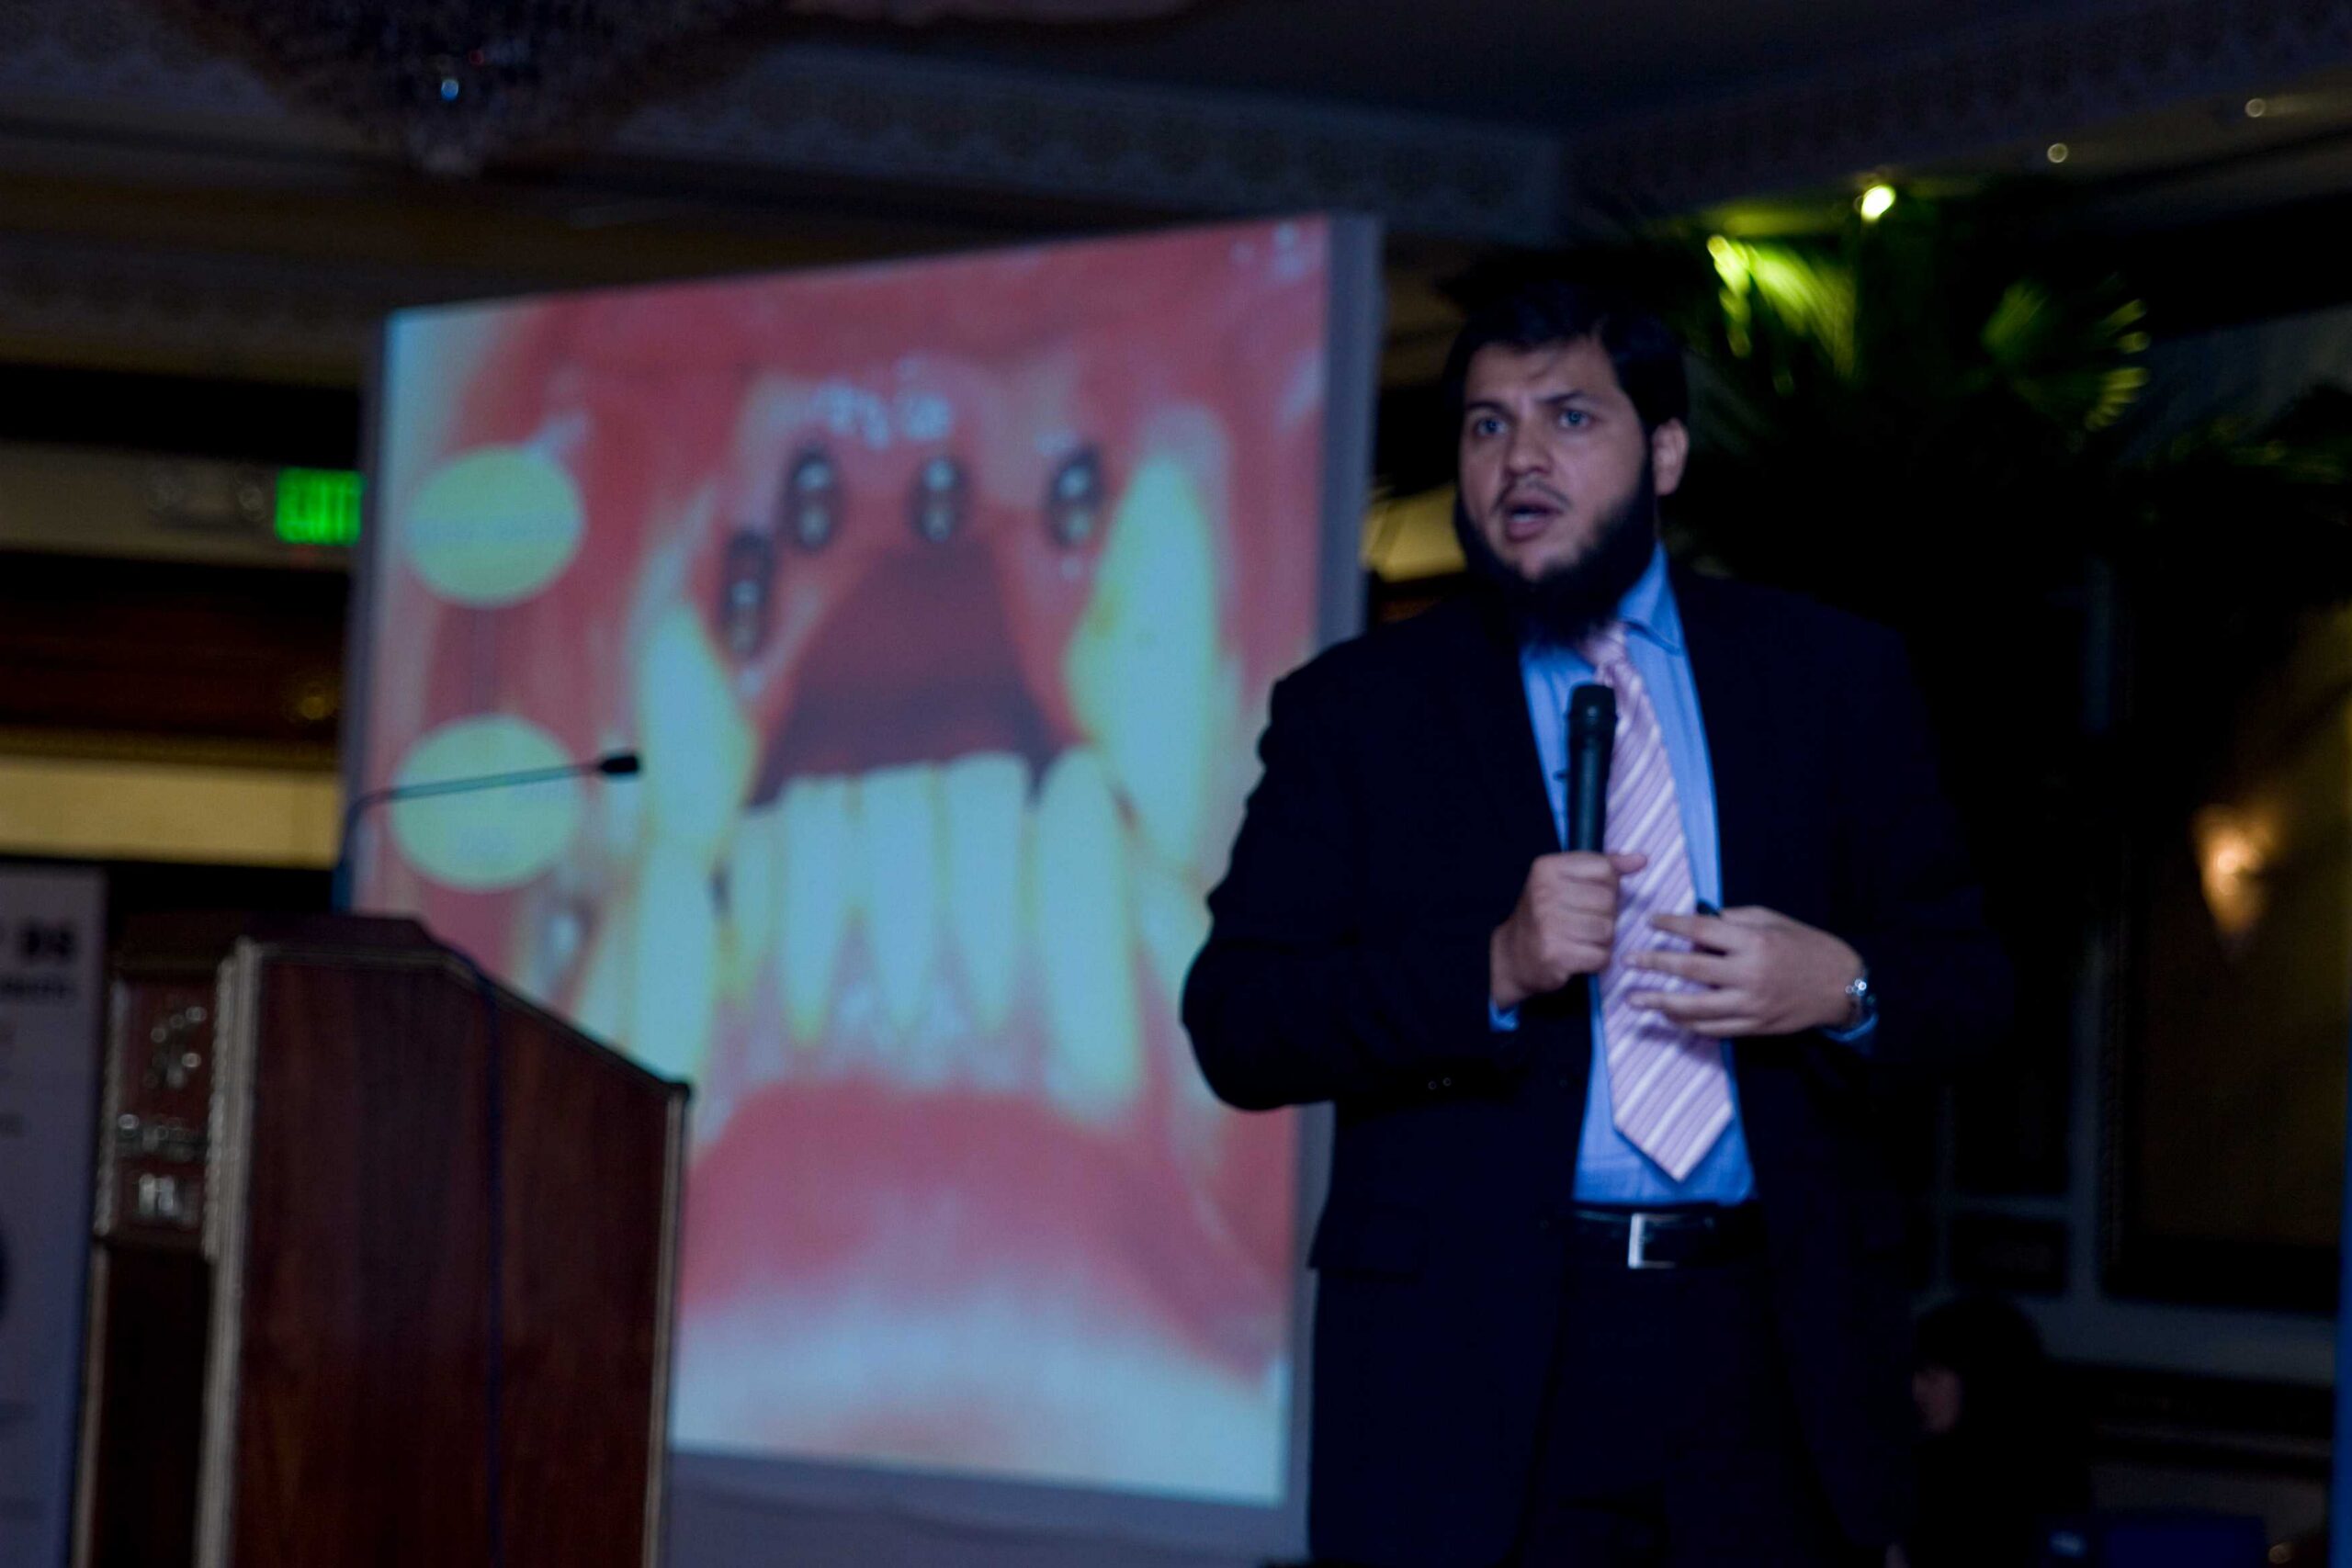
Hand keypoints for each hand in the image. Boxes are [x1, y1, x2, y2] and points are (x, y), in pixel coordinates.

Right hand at [1489, 851, 1647, 1010]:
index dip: (1607, 887)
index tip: (1588, 897)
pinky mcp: (1555, 955)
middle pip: (1609, 902)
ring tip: (1581, 939)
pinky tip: (1579, 956)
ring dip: (1602, 940)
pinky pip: (1601, 956)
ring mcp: (1548, 924)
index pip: (1605, 870)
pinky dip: (1596, 960)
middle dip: (1605, 916)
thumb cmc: (1546, 914)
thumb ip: (1604, 867)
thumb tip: (1641, 859)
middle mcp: (1544, 893)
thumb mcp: (1566, 880)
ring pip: (1607, 930)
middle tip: (1583, 922)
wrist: (1512, 956)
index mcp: (1547, 868)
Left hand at [1623, 906, 1862, 1036]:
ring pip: (1695, 1007)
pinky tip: (1669, 1016)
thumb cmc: (1804, 945)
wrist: (1840, 985)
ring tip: (1635, 1000)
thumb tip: (1695, 928)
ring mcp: (1751, 1005)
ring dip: (1660, 1003)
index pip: (1702, 931)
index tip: (1650, 922)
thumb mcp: (1772, 920)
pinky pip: (1713, 1028)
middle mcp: (1749, 974)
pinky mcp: (1754, 1027)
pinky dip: (1688, 1023)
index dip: (1672, 925)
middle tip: (1627, 962)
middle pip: (1690, 969)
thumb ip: (1733, 920)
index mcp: (1754, 942)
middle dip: (1654, 965)